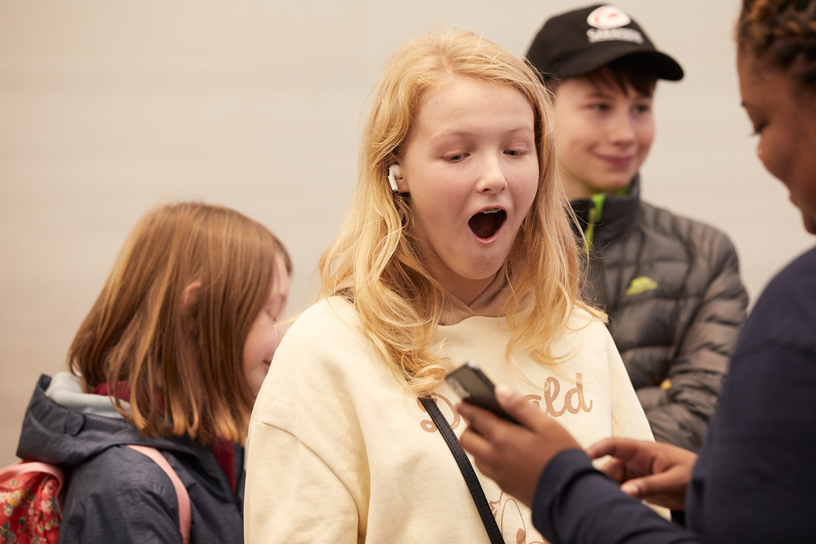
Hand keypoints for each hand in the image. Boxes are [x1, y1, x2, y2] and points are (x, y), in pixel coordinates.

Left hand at [457, 385, 580, 506]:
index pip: (476, 418)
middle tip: (480, 420)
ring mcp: (498, 474)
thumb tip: (500, 391)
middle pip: (466, 440)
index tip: (462, 402)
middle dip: (469, 427)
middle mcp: (495, 457)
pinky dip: (486, 459)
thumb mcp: (546, 425)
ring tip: (492, 436)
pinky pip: (486, 470)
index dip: (467, 407)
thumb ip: (520, 407)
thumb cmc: (562, 458)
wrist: (571, 496)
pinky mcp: (504, 487)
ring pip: (474, 456)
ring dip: (477, 444)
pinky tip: (502, 454)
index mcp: (504, 439)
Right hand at [586, 437, 696, 510]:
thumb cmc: (694, 474)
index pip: (614, 445)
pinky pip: (622, 490)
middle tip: (596, 496)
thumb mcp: (673, 480)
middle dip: (602, 480)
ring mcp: (636, 472)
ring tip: (605, 504)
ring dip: (609, 490)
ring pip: (613, 480)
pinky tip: (615, 507)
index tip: (582, 457)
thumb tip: (624, 492)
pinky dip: (617, 497)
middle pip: (609, 467)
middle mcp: (636, 460)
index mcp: (643, 450)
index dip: (597, 449)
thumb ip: (649, 486)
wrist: (707, 484)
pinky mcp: (639, 485)